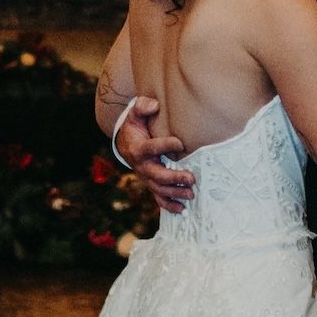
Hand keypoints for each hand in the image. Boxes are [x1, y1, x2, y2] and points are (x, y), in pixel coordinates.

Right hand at [118, 94, 196, 215]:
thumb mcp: (134, 114)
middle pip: (157, 175)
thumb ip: (142, 107)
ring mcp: (147, 177)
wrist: (126, 144)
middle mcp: (142, 166)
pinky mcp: (152, 184)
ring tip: (191, 194)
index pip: (152, 148)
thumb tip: (154, 105)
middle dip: (174, 178)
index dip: (165, 145)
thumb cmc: (135, 127)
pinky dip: (169, 206)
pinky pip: (159, 198)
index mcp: (139, 148)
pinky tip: (182, 210)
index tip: (180, 142)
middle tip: (191, 178)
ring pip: (160, 189)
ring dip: (175, 193)